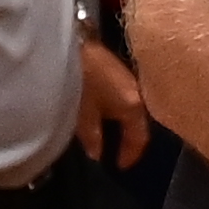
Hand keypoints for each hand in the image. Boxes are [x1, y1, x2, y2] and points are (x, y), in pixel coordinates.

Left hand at [76, 35, 152, 165]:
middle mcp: (138, 91)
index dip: (131, 155)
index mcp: (133, 105)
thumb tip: (98, 154)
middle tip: (118, 151)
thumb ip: (93, 137)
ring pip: (132, 106)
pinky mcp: (118, 66)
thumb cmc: (79, 83)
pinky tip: (106, 111)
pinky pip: (125, 94)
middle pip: (139, 120)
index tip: (119, 167)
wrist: (69, 41)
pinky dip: (119, 107)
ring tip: (111, 133)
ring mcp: (130, 76)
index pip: (140, 137)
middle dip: (129, 137)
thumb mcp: (83, 116)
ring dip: (124, 121)